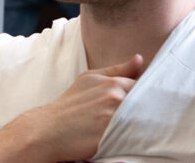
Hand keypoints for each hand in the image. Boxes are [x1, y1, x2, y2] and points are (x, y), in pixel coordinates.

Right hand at [0, 54, 144, 160]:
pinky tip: (132, 136)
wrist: (48, 129)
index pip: (143, 86)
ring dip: (144, 122)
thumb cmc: (69, 104)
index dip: (145, 94)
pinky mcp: (111, 135)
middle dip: (146, 107)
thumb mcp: (90, 79)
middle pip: (146, 102)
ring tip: (134, 125)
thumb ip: (118, 70)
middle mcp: (114, 96)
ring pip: (142, 118)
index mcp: (111, 82)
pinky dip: (136, 135)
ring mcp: (114, 116)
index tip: (142, 101)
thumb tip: (140, 59)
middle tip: (144, 114)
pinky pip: (134, 135)